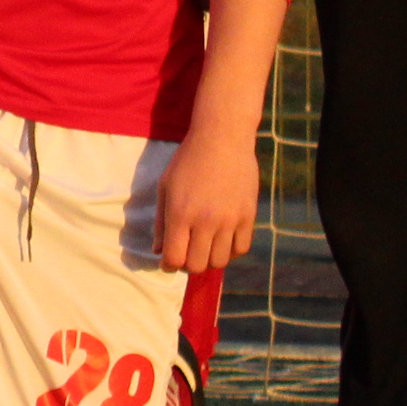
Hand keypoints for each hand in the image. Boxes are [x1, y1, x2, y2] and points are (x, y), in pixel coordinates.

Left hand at [152, 127, 260, 273]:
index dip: (168, 265)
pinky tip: (222, 242)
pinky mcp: (248, 216)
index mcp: (180, 214)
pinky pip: (241, 249)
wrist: (222, 140)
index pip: (175, 258)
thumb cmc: (187, 161)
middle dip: (187, 265)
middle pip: (197, 265)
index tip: (168, 262)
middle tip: (186, 254)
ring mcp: (230, 220)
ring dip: (209, 260)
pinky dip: (230, 252)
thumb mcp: (165, 188)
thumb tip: (158, 252)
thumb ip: (161, 222)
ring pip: (220, 261)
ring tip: (204, 248)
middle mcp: (206, 221)